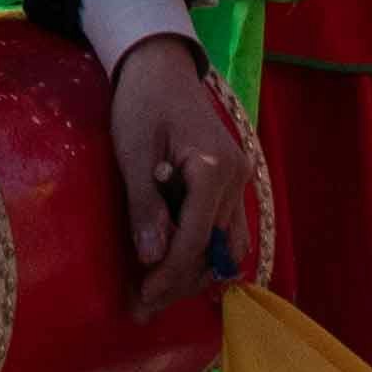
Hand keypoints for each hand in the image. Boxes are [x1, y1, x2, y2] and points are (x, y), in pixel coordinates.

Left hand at [107, 31, 249, 305]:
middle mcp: (237, 177)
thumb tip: (151, 258)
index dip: (168, 275)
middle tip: (141, 307)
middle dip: (180, 282)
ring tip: (153, 294)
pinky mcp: (230, 181)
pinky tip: (172, 267)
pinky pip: (224, 229)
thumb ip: (145, 204)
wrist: (159, 65)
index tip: (140, 299)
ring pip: (226, 245)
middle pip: (216, 250)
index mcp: (215, 168)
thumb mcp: (133, 151)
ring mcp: (239, 179)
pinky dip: (201, 252)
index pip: (196, 239)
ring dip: (192, 273)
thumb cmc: (141, 101)